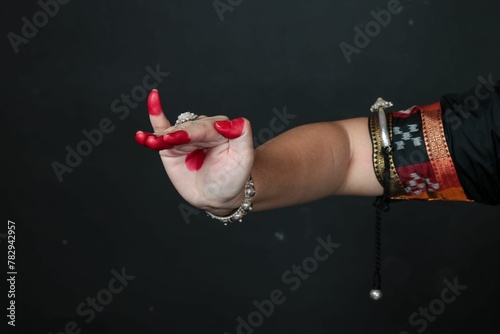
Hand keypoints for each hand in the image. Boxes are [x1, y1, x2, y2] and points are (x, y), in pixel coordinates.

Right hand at [135, 89, 254, 213]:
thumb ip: (242, 135)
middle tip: (166, 141)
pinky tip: (141, 132)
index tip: (182, 137)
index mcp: (221, 128)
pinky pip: (161, 131)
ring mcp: (186, 137)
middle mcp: (202, 129)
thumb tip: (230, 122)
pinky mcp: (172, 147)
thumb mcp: (243, 157)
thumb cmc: (234, 176)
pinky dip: (151, 127)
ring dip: (160, 136)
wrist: (220, 195)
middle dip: (176, 135)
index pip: (204, 128)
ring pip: (171, 132)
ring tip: (151, 141)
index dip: (192, 133)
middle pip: (186, 128)